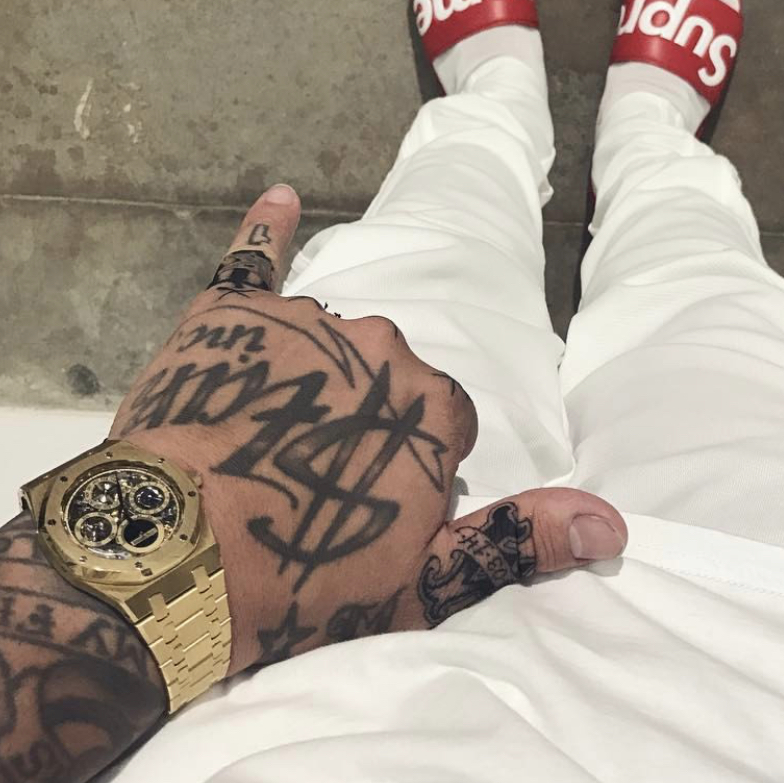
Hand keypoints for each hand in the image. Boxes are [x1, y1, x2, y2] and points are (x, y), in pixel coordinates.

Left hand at [110, 184, 626, 672]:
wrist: (170, 563)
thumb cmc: (305, 579)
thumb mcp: (425, 582)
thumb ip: (518, 539)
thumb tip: (613, 524)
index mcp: (435, 404)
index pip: (447, 423)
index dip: (411, 470)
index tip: (371, 511)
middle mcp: (381, 346)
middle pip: (390, 379)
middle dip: (365, 423)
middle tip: (313, 485)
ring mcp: (305, 325)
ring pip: (330, 343)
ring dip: (314, 379)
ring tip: (264, 444)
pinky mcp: (229, 316)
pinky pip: (253, 262)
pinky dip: (264, 233)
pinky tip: (278, 201)